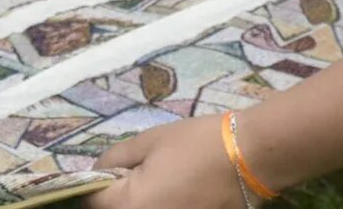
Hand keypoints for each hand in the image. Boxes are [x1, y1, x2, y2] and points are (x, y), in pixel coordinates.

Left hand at [92, 112, 247, 208]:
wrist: (250, 159)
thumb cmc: (197, 144)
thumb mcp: (149, 140)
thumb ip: (116, 157)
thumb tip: (100, 169)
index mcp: (128, 206)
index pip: (92, 201)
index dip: (96, 184)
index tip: (110, 170)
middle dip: (117, 198)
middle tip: (134, 175)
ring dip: (139, 203)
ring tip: (160, 183)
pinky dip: (161, 206)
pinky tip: (176, 193)